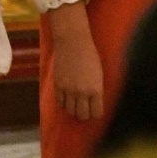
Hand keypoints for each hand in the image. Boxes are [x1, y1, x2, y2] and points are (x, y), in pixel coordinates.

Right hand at [48, 1, 104, 120]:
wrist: (72, 42)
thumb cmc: (90, 55)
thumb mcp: (99, 74)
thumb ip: (97, 89)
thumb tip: (96, 102)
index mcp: (96, 90)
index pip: (97, 113)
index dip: (96, 113)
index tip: (95, 109)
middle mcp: (82, 92)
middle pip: (82, 115)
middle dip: (84, 114)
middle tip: (85, 108)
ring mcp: (68, 89)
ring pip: (70, 111)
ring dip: (73, 109)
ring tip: (75, 103)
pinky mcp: (57, 84)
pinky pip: (59, 102)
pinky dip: (63, 102)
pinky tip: (66, 97)